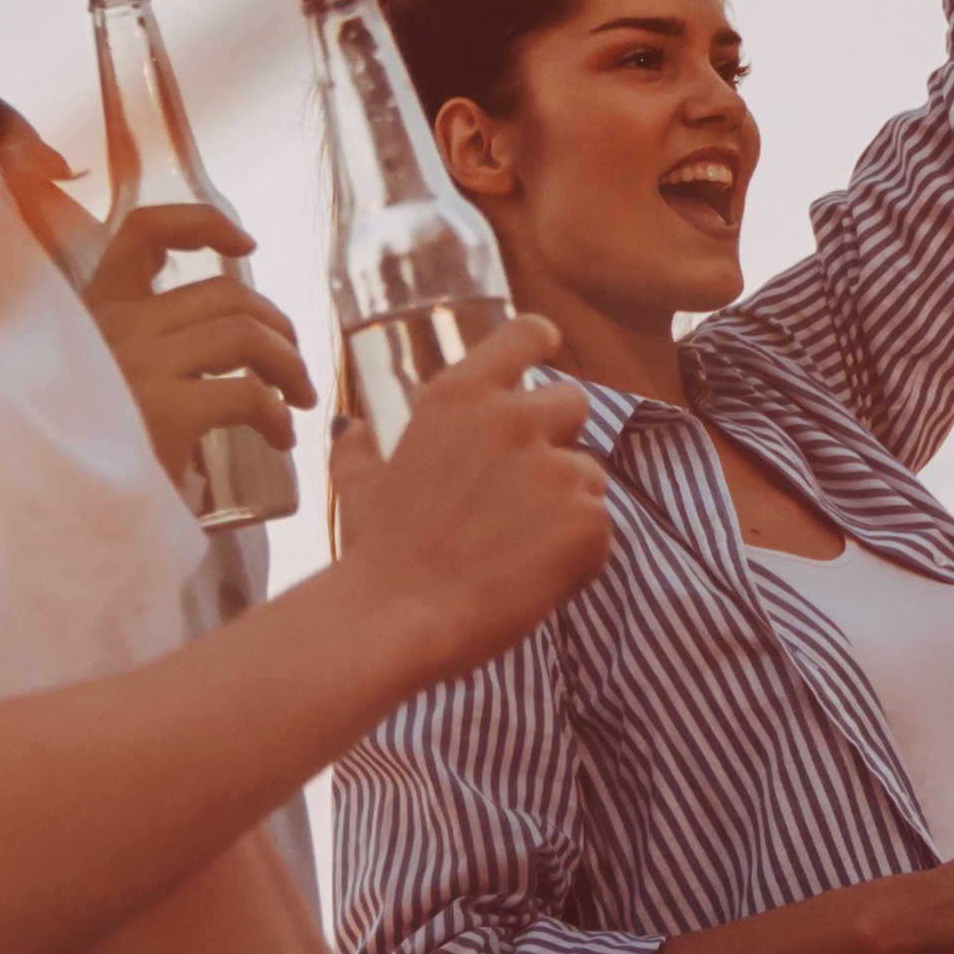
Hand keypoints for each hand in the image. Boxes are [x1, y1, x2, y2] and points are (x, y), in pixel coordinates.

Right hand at [79, 203, 314, 500]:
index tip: (246, 244)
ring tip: (298, 399)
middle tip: (293, 366)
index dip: (202, 224)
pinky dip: (277, 415)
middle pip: (225, 293)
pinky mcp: (164, 411)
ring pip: (245, 334)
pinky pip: (248, 395)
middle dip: (276, 323)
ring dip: (289, 364)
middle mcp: (114, 326)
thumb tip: (216, 374)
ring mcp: (138, 364)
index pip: (144, 232)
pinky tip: (280, 437)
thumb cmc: (78, 457)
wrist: (52, 517)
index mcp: (94, 312)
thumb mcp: (95, 389)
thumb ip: (136, 364)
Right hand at [319, 319, 610, 664]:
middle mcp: (515, 418)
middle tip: (523, 491)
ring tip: (516, 551)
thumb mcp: (358, 484)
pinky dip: (578, 556)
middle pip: (572, 403)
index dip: (541, 343)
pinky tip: (532, 580)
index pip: (526, 334)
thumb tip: (353, 427)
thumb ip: (361, 447)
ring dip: (566, 506)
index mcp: (460, 395)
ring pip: (589, 475)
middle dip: (557, 440)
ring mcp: (556, 468)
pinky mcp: (587, 519)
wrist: (395, 619)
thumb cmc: (374, 554)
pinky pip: (600, 529)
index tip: (545, 354)